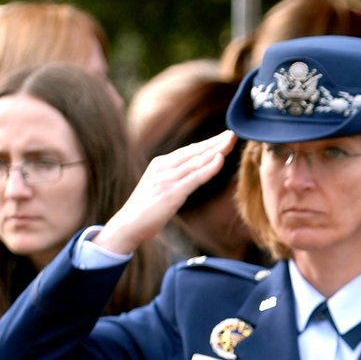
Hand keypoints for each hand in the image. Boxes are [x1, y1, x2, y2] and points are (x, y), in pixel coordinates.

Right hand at [96, 130, 236, 254]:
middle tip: (233, 134)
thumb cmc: (145, 209)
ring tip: (231, 141)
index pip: (189, 150)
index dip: (208, 143)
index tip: (225, 137)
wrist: (127, 225)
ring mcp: (167, 179)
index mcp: (160, 163)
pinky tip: (220, 159)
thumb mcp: (159, 186)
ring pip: (197, 161)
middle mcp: (164, 167)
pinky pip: (194, 178)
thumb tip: (191, 172)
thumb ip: (174, 177)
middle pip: (195, 151)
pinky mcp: (172, 192)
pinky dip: (209, 168)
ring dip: (216, 150)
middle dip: (216, 142)